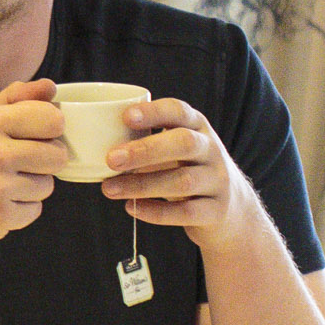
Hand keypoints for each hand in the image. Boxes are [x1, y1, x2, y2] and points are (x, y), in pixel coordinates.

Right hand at [0, 78, 64, 258]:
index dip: (49, 128)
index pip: (52, 119)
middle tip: (16, 164)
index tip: (35, 135)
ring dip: (29, 187)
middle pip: (57, 156)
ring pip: (47, 186)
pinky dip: (18, 210)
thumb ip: (11, 101)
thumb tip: (50, 87)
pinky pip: (34, 211)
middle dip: (43, 161)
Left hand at [100, 96, 256, 248]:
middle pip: (184, 143)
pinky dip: (157, 212)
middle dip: (146, 150)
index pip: (180, 112)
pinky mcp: (217, 211)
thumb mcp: (174, 148)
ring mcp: (217, 181)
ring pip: (183, 181)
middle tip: (111, 159)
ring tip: (109, 189)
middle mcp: (211, 151)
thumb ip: (144, 141)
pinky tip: (132, 208)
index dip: (154, 112)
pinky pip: (187, 212)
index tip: (126, 116)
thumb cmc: (188, 170)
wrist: (231, 209)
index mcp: (197, 128)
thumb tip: (93, 144)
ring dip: (142, 185)